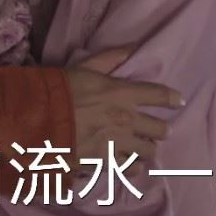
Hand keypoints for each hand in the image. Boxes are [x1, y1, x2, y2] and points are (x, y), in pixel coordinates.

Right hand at [65, 47, 180, 167]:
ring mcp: (118, 143)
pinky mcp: (107, 162)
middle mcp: (126, 119)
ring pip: (149, 150)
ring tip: (144, 147)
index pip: (158, 95)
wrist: (38, 120)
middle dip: (161, 128)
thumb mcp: (84, 67)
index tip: (178, 101)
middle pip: (160, 128)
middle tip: (157, 128)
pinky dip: (133, 165)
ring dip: (148, 147)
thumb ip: (110, 58)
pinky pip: (131, 167)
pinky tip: (132, 162)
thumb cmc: (60, 90)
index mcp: (122, 94)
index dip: (172, 98)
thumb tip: (132, 47)